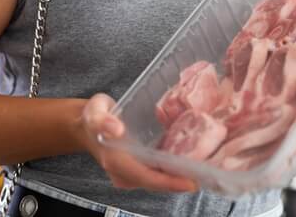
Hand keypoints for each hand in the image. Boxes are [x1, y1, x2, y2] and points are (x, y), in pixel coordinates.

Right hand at [76, 93, 198, 192]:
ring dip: (180, 178)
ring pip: (159, 181)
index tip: (192, 182)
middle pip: (157, 183)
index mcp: (116, 162)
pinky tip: (191, 163)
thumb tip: (116, 129)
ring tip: (204, 169)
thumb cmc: (92, 117)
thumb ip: (102, 119)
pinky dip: (174, 171)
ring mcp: (131, 175)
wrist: (86, 126)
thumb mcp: (94, 112)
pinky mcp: (138, 171)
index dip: (169, 182)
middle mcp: (124, 174)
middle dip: (181, 182)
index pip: (146, 177)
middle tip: (208, 175)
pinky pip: (158, 174)